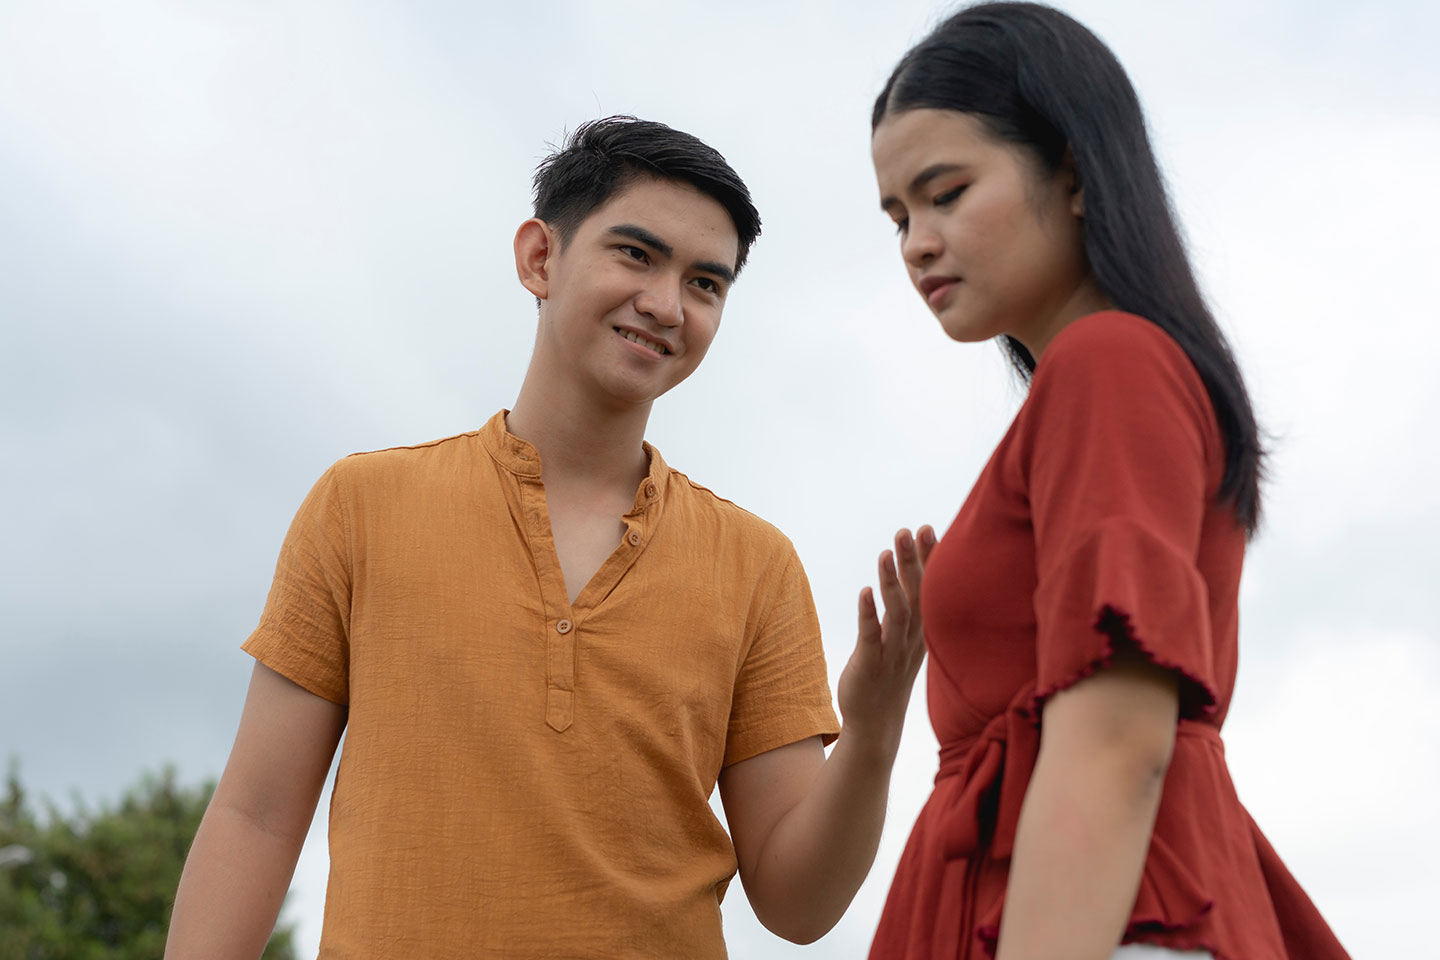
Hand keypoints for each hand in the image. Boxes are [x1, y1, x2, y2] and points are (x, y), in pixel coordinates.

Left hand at [837, 525, 935, 749]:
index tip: (928, 528)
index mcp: (921, 630)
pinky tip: (864, 592)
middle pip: (916, 594)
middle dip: (913, 561)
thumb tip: (907, 573)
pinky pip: (871, 637)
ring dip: (892, 582)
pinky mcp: (871, 665)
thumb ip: (905, 606)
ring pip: (897, 612)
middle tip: (908, 530)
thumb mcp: (902, 638)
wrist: (876, 723)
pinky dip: (869, 613)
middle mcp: (912, 638)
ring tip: (886, 553)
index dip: (929, 559)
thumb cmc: (887, 673)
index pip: (929, 588)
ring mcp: (893, 652)